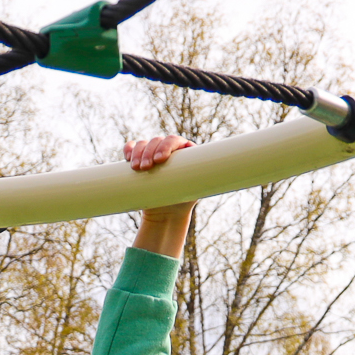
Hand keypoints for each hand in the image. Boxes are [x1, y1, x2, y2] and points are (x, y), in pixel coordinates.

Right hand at [123, 134, 196, 256]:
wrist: (166, 213)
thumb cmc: (183, 201)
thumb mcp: (194, 190)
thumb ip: (205, 181)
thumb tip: (226, 176)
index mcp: (184, 151)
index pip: (175, 141)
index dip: (166, 146)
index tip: (161, 160)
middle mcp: (168, 150)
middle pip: (157, 141)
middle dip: (149, 152)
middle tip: (146, 168)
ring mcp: (152, 154)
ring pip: (143, 144)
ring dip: (138, 152)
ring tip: (137, 168)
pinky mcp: (140, 160)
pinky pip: (132, 149)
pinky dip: (129, 149)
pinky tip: (127, 156)